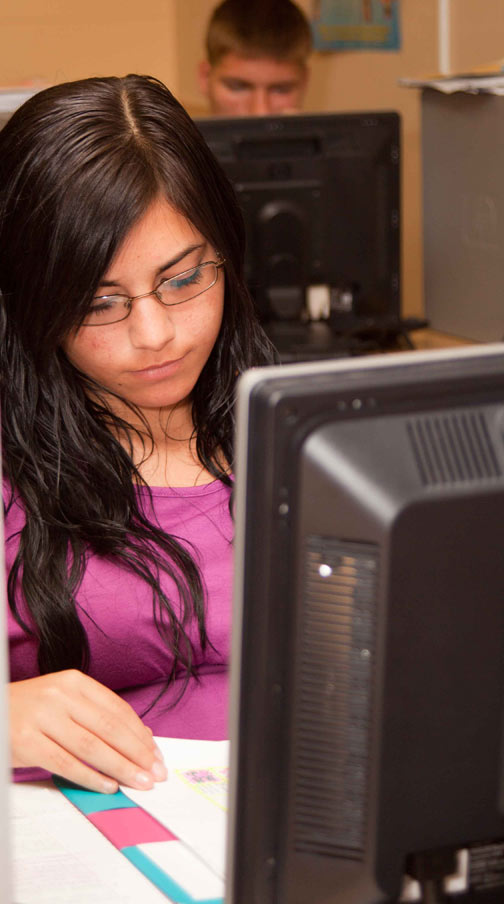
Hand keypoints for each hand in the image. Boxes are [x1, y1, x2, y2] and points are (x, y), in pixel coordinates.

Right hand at [9, 670, 166, 792]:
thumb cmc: (30, 710)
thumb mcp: (64, 700)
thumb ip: (97, 714)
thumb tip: (139, 737)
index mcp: (74, 682)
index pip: (117, 709)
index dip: (140, 735)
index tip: (156, 755)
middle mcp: (60, 696)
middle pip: (110, 728)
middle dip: (138, 754)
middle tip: (155, 773)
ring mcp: (43, 717)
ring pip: (92, 747)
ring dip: (121, 768)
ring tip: (139, 782)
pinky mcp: (27, 742)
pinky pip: (66, 764)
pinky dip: (90, 777)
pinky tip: (107, 786)